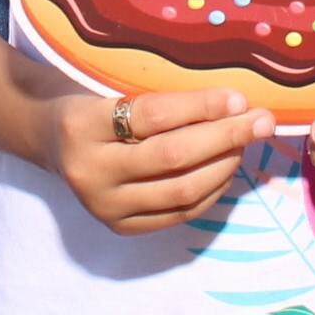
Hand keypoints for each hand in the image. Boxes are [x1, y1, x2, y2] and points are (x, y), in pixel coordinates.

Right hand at [46, 88, 274, 233]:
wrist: (52, 142)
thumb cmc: (92, 103)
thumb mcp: (110, 87)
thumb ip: (162, 99)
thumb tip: (235, 105)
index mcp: (82, 124)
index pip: (153, 116)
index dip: (201, 107)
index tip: (239, 99)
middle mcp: (89, 171)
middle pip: (172, 157)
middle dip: (225, 137)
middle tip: (262, 121)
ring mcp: (103, 206)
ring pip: (181, 190)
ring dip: (224, 165)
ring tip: (245, 142)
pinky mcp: (119, 227)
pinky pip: (179, 212)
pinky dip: (211, 190)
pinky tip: (225, 167)